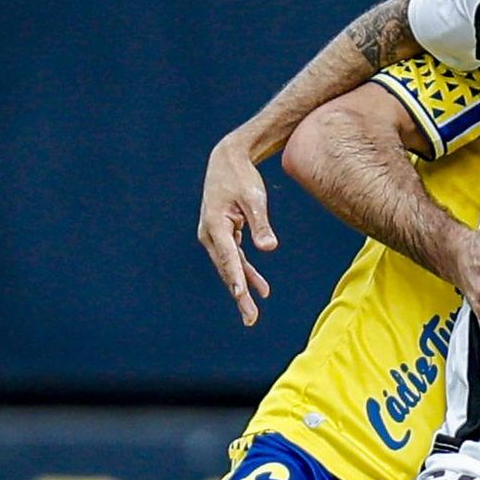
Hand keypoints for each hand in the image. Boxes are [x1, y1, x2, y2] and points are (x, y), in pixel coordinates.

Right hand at [197, 132, 275, 326]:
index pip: (229, 258)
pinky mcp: (223, 235)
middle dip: (239, 295)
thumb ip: (261, 223)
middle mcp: (210, 234)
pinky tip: (260, 288)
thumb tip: (269, 248)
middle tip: (250, 319)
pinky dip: (245, 273)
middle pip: (227, 270)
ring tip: (253, 313)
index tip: (241, 298)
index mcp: (216, 225)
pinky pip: (235, 259)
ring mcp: (215, 236)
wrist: (227, 159)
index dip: (236, 279)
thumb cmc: (242, 177)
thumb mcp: (255, 198)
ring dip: (242, 289)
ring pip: (230, 268)